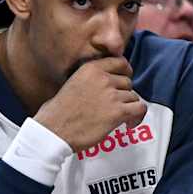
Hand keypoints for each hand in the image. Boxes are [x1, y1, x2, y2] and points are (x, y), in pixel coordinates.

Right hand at [32, 57, 146, 153]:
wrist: (53, 131)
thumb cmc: (56, 113)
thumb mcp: (71, 83)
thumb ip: (89, 79)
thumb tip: (103, 85)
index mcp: (91, 69)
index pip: (121, 62)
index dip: (125, 73)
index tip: (123, 82)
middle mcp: (103, 78)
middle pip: (127, 82)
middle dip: (123, 94)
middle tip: (115, 106)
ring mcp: (112, 95)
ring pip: (133, 97)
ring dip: (127, 108)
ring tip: (119, 118)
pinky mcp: (117, 112)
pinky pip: (139, 109)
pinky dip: (137, 117)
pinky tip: (128, 124)